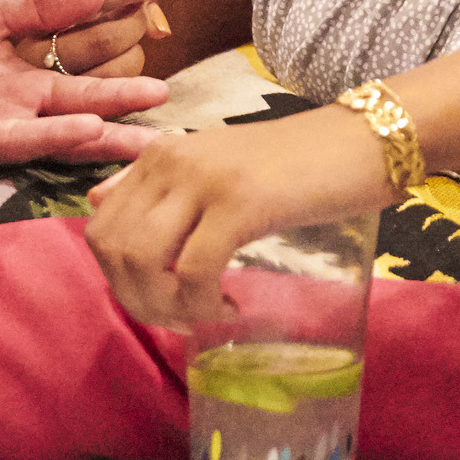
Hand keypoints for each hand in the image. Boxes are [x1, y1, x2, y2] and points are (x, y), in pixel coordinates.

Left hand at [0, 0, 169, 164]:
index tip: (162, 96)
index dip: (120, 96)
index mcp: (20, 87)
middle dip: (107, 131)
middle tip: (154, 140)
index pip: (81, 93)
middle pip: (64, 127)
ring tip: (92, 132)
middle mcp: (4, 116)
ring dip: (52, 138)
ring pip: (17, 139)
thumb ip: (34, 6)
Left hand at [85, 106, 392, 327]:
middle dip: (138, 301)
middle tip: (181, 318)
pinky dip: (202, 305)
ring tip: (203, 314)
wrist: (363, 141)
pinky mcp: (239, 203)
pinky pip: (193, 272)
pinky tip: (227, 308)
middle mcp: (170, 161)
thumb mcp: (215, 166)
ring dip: (166, 307)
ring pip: (143, 262)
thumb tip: (95, 201)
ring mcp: (202, 179)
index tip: (162, 301)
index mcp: (159, 154)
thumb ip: (155, 184)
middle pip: (112, 250)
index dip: (119, 280)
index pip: (100, 228)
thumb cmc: (295, 164)